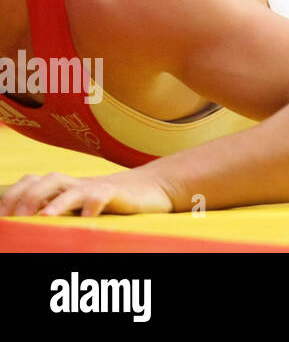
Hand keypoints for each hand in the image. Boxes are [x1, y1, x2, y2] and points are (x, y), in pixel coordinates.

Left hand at [0, 170, 173, 216]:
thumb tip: (22, 227)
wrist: (153, 187)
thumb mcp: (78, 205)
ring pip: (70, 187)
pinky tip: (87, 217)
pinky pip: (103, 196)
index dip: (10, 199)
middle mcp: (75, 184)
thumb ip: (54, 209)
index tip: (1, 220)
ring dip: (54, 202)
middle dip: (25, 199)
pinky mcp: (117, 193)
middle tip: (14, 221)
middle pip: (44, 181)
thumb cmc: (109, 202)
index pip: (27, 183)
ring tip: (42, 218)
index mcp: (61, 187)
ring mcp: (96, 187)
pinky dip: (93, 205)